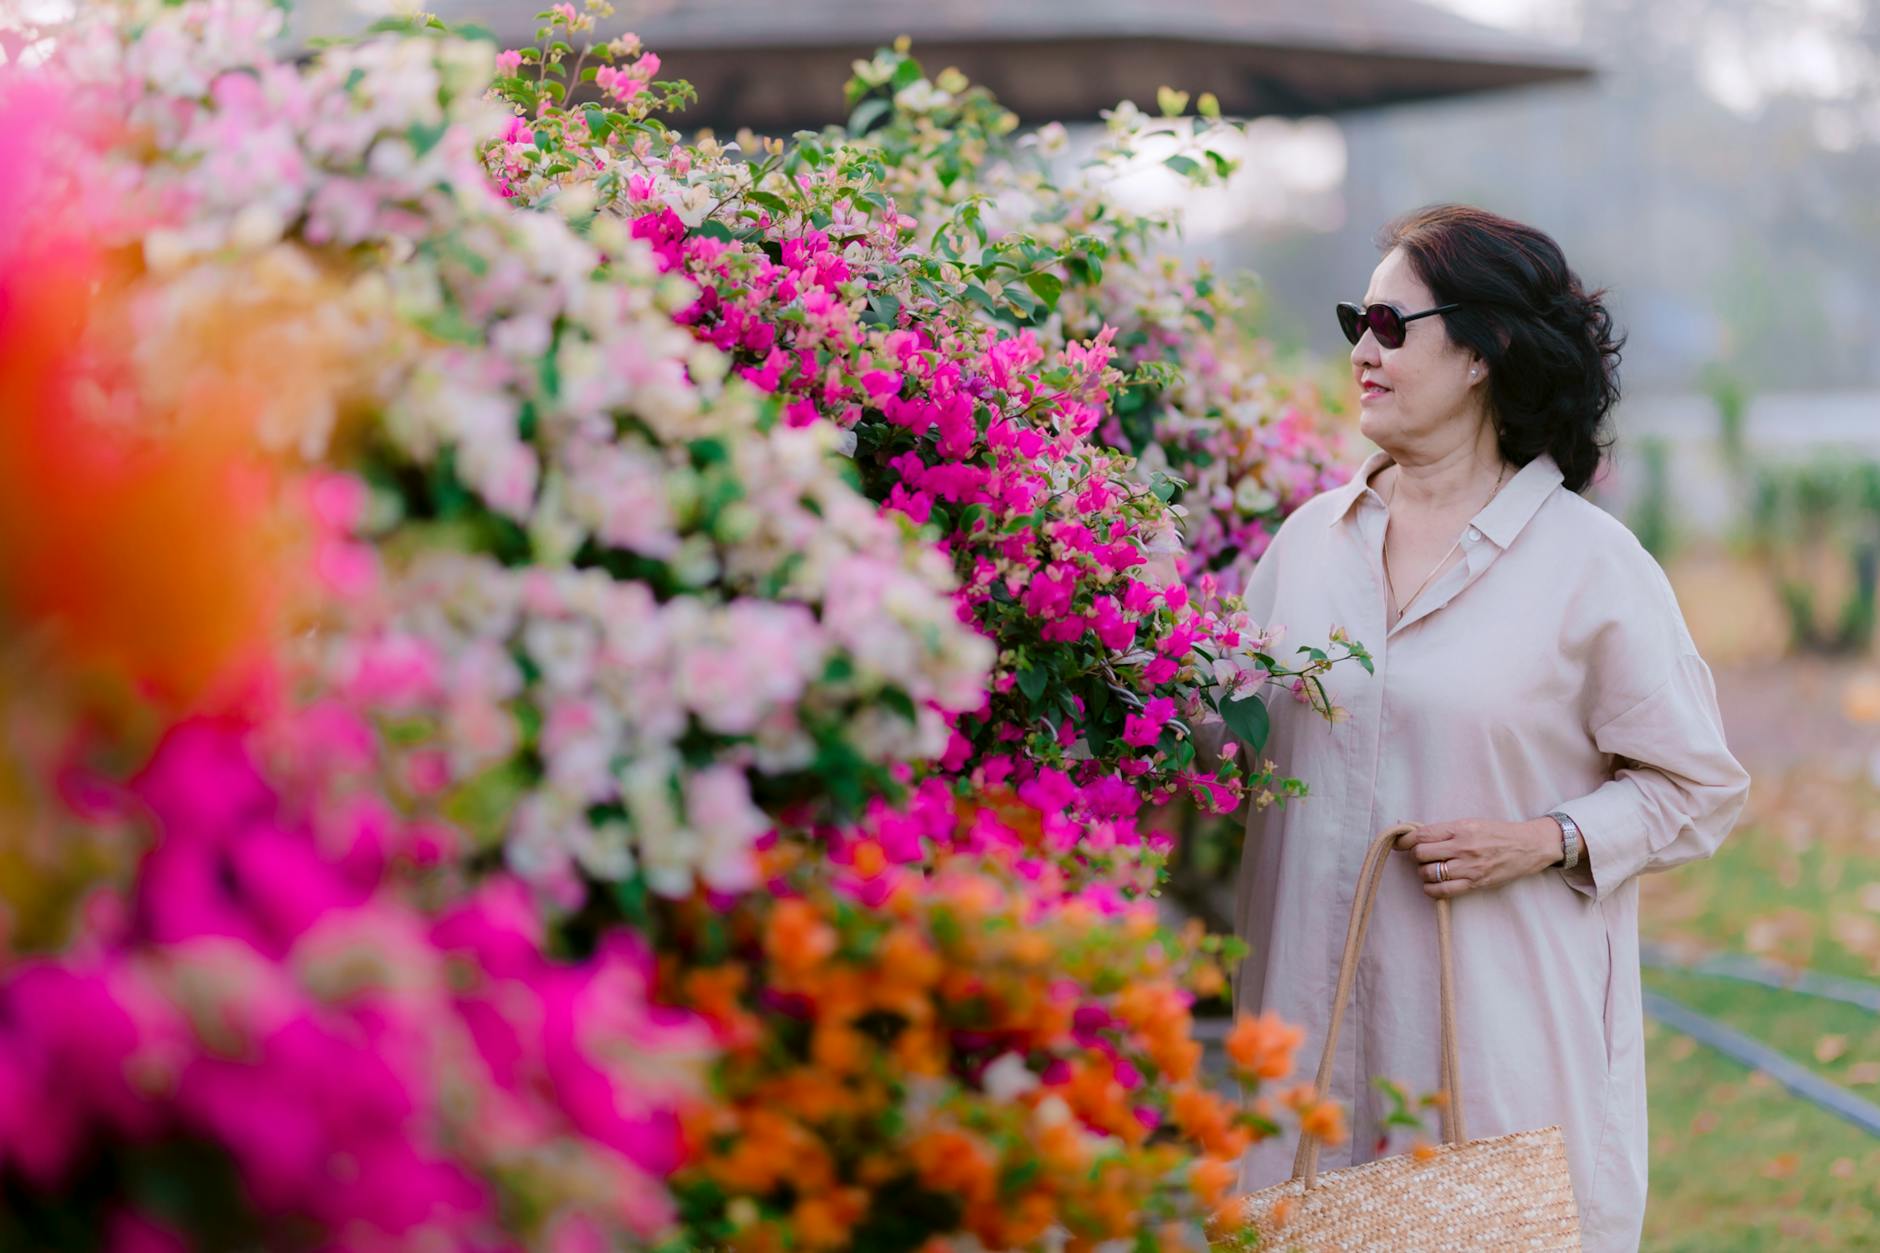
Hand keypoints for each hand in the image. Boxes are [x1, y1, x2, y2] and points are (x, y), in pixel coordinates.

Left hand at [1393, 818, 1563, 898]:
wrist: (1528, 846)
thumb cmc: (1498, 833)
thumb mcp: (1471, 823)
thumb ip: (1446, 830)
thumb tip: (1417, 835)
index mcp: (1460, 828)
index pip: (1421, 835)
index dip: (1406, 840)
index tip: (1402, 844)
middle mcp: (1462, 847)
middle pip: (1421, 854)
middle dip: (1417, 856)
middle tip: (1423, 857)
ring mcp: (1469, 867)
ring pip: (1429, 873)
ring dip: (1424, 873)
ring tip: (1430, 870)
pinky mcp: (1475, 883)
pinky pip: (1443, 891)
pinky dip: (1431, 889)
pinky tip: (1433, 885)